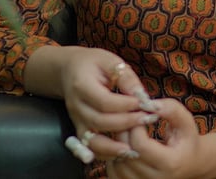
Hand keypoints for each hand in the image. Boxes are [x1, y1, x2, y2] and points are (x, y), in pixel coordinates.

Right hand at [26, 45, 159, 161]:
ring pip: (92, 139)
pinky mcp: (79, 128)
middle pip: (99, 121)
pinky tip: (119, 154)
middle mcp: (76, 106)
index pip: (104, 101)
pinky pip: (89, 146)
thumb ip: (126, 77)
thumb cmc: (93, 63)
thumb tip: (142, 96)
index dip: (126, 105)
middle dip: (126, 123)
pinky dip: (103, 153)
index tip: (145, 103)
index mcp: (82, 85)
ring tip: (134, 147)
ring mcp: (76, 119)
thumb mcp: (110, 61)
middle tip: (147, 119)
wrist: (68, 70)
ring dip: (113, 146)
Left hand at [105, 99, 215, 178]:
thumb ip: (171, 109)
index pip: (141, 145)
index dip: (135, 127)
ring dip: (116, 144)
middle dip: (123, 133)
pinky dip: (114, 157)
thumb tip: (149, 103)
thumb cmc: (187, 140)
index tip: (138, 115)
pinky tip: (125, 146)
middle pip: (126, 154)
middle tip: (128, 120)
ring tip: (127, 132)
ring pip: (116, 164)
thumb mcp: (186, 122)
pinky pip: (113, 172)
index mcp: (170, 163)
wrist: (191, 164)